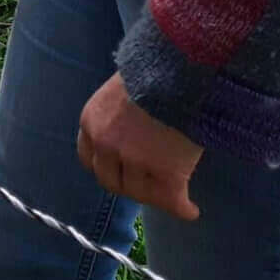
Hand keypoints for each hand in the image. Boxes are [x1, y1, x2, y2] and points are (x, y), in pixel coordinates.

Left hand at [78, 73, 203, 220]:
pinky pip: (171, 200)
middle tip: (149, 188)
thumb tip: (130, 135)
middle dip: (130, 187)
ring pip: (140, 192)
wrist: (180, 69)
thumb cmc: (155, 73)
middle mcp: (105, 144)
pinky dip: (181, 208)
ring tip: (172, 198)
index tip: (122, 173)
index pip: (89, 159)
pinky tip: (191, 210)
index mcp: (91, 122)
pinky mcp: (165, 171)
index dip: (107, 169)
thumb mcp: (120, 92)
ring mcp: (134, 159)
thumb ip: (116, 117)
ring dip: (156, 197)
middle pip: (111, 181)